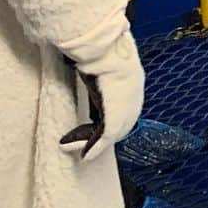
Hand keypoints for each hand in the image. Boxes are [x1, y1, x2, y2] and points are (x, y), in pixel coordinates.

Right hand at [60, 21, 144, 160]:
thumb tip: (83, 64)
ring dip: (91, 142)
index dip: (104, 118)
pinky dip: (93, 148)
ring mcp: (127, 111)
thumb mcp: (104, 63)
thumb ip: (98, 70)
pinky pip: (104, 139)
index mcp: (133, 84)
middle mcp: (134, 100)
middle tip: (82, 140)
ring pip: (110, 134)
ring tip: (74, 147)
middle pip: (118, 125)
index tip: (90, 124)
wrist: (110, 52)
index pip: (121, 107)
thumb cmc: (104, 51)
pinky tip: (84, 155)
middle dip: (99, 134)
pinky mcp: (116, 119)